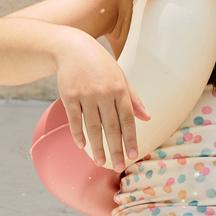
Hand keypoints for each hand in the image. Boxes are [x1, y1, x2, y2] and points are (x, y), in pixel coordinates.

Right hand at [56, 34, 149, 171]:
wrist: (73, 48)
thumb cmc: (102, 66)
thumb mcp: (121, 78)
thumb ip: (134, 99)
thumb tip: (147, 118)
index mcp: (120, 90)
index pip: (128, 119)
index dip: (131, 138)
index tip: (133, 155)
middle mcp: (104, 94)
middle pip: (111, 126)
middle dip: (115, 148)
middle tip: (118, 167)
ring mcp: (85, 95)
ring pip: (92, 126)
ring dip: (97, 146)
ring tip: (101, 162)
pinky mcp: (68, 95)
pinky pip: (74, 119)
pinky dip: (78, 133)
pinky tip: (82, 146)